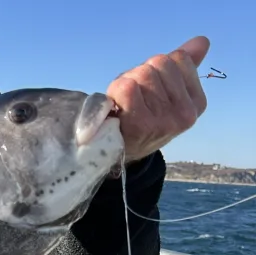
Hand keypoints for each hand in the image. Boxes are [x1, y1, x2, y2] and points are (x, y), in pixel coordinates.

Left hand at [107, 36, 209, 162]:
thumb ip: (184, 65)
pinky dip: (116, 91)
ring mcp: (164, 121)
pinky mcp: (140, 125)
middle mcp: (185, 114)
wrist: (119, 148)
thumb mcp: (166, 90)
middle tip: (133, 97)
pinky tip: (116, 107)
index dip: (157, 67)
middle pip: (160, 63)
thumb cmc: (141, 113)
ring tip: (124, 103)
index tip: (150, 88)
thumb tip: (202, 41)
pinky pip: (127, 87)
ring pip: (143, 73)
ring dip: (127, 81)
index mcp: (197, 103)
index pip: (179, 58)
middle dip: (141, 73)